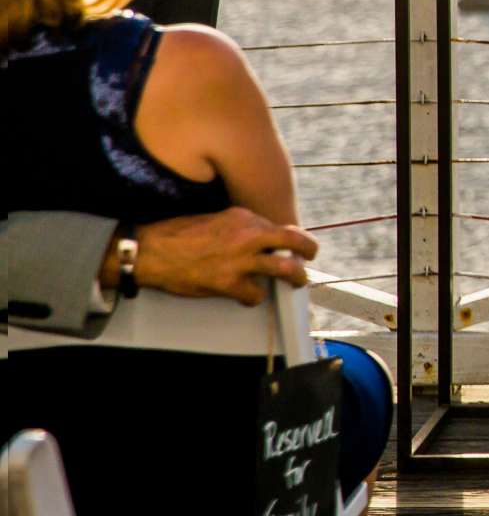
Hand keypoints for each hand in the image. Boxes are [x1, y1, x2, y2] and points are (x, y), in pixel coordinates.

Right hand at [130, 208, 317, 304]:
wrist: (150, 250)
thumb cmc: (177, 234)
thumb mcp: (215, 219)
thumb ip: (240, 227)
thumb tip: (260, 238)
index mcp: (243, 217)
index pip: (278, 226)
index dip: (290, 237)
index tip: (294, 242)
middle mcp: (247, 236)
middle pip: (292, 240)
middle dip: (308, 249)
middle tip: (311, 256)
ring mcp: (239, 260)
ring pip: (284, 269)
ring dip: (296, 277)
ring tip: (298, 281)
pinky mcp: (228, 283)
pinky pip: (255, 294)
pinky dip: (254, 298)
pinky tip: (249, 297)